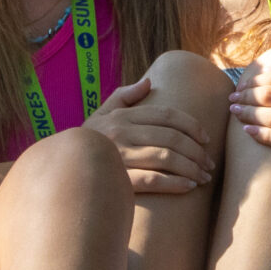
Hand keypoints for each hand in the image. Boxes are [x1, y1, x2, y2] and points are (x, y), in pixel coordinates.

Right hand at [81, 77, 216, 193]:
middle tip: (209, 163)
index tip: (206, 139)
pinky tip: (189, 187)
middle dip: (197, 151)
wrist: (61, 168)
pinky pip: (153, 181)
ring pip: (166, 158)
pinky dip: (175, 184)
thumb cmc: (88, 140)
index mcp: (123, 116)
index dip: (192, 126)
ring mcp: (119, 157)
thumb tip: (149, 82)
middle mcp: (122, 133)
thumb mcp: (101, 113)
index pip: (168, 115)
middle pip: (172, 138)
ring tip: (204, 176)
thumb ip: (124, 95)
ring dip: (191, 168)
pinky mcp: (118, 180)